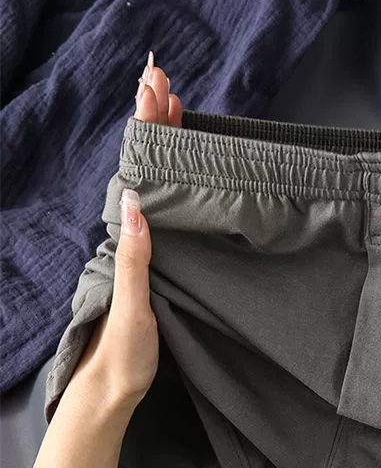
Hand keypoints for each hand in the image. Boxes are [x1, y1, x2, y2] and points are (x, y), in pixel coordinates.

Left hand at [69, 51, 182, 414]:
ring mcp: (144, 248)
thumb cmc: (122, 353)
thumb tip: (135, 200)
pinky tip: (182, 167)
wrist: (111, 388)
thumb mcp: (131, 308)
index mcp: (125, 239)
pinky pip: (166, 207)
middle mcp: (131, 235)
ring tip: (172, 105)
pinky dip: (174, 177)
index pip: (136, 168)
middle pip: (143, 164)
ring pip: (154, 180)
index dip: (146, 127)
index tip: (154, 87)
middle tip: (161, 79)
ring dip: (163, 142)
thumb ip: (134, 258)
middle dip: (153, 120)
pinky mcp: (159, 264)